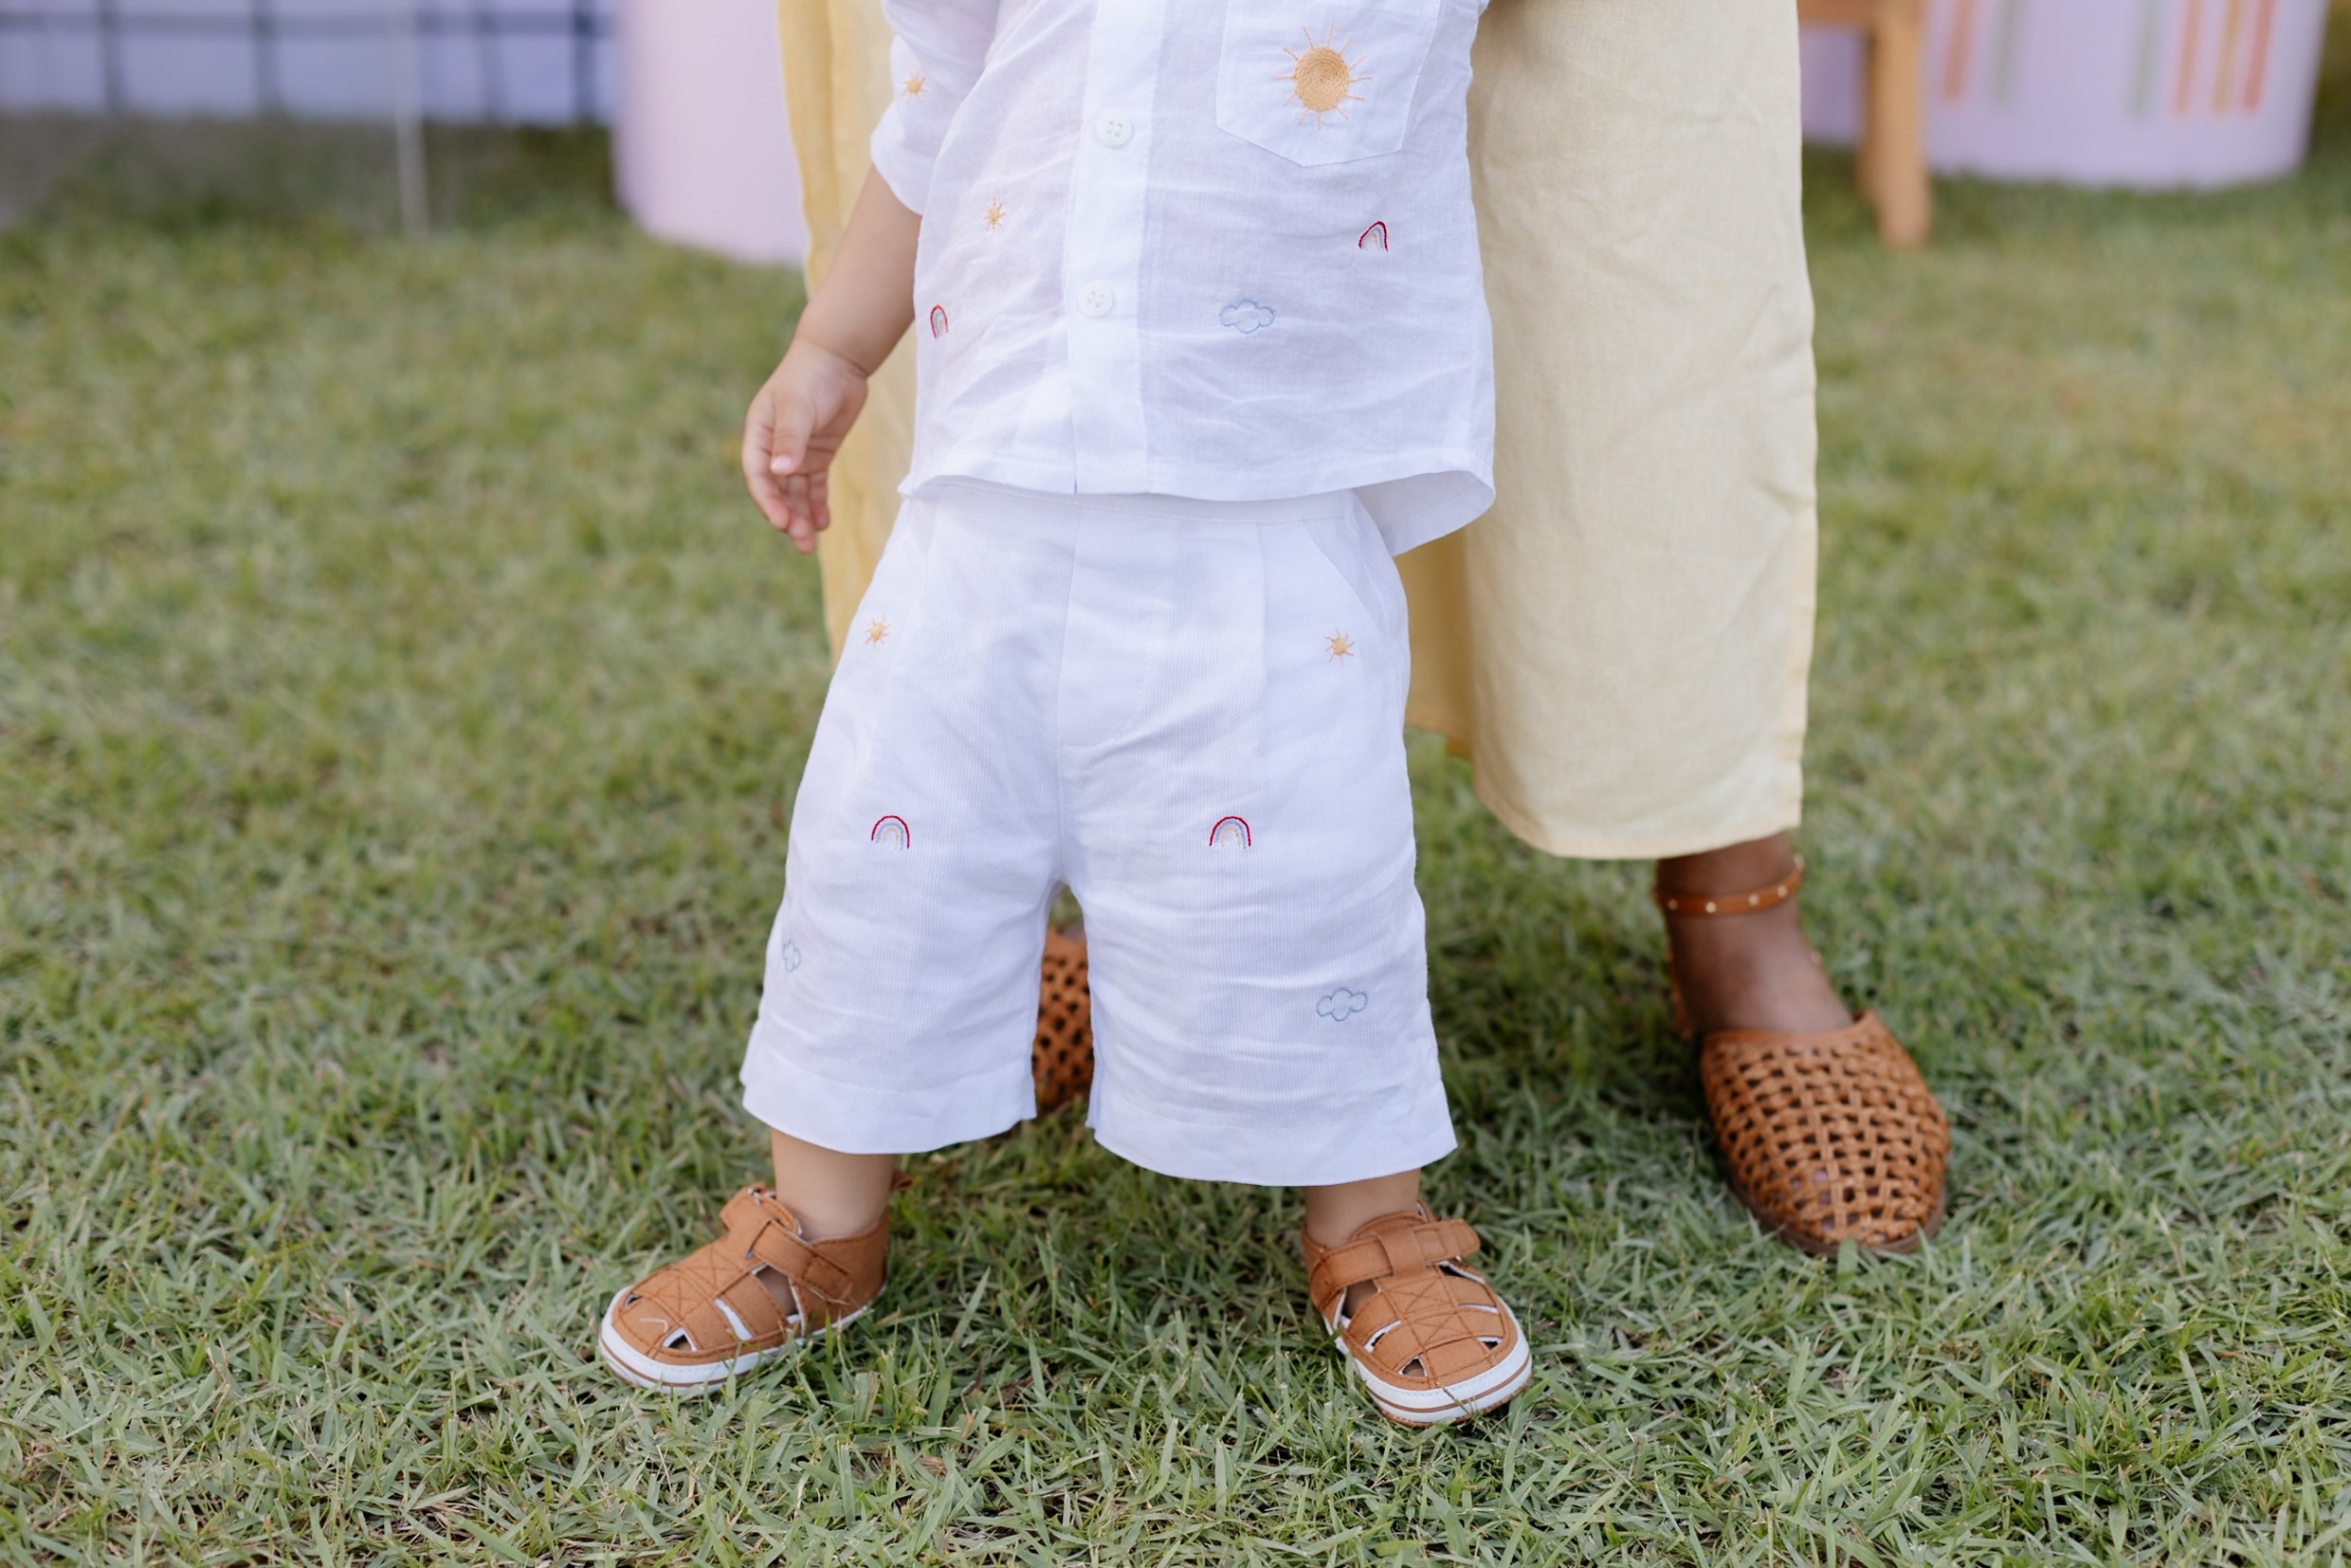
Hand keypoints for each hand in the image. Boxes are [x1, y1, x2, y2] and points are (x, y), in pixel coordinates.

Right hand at [741, 339, 870, 553]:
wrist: (838, 360)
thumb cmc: (811, 378)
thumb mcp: (797, 406)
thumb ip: (790, 439)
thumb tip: (780, 472)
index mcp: (758, 435)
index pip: (758, 476)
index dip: (768, 501)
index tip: (782, 522)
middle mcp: (773, 448)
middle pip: (776, 491)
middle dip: (786, 517)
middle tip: (801, 543)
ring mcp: (796, 453)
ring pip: (795, 493)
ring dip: (801, 517)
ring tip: (809, 544)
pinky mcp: (818, 454)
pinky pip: (815, 486)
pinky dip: (818, 505)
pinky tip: (823, 523)